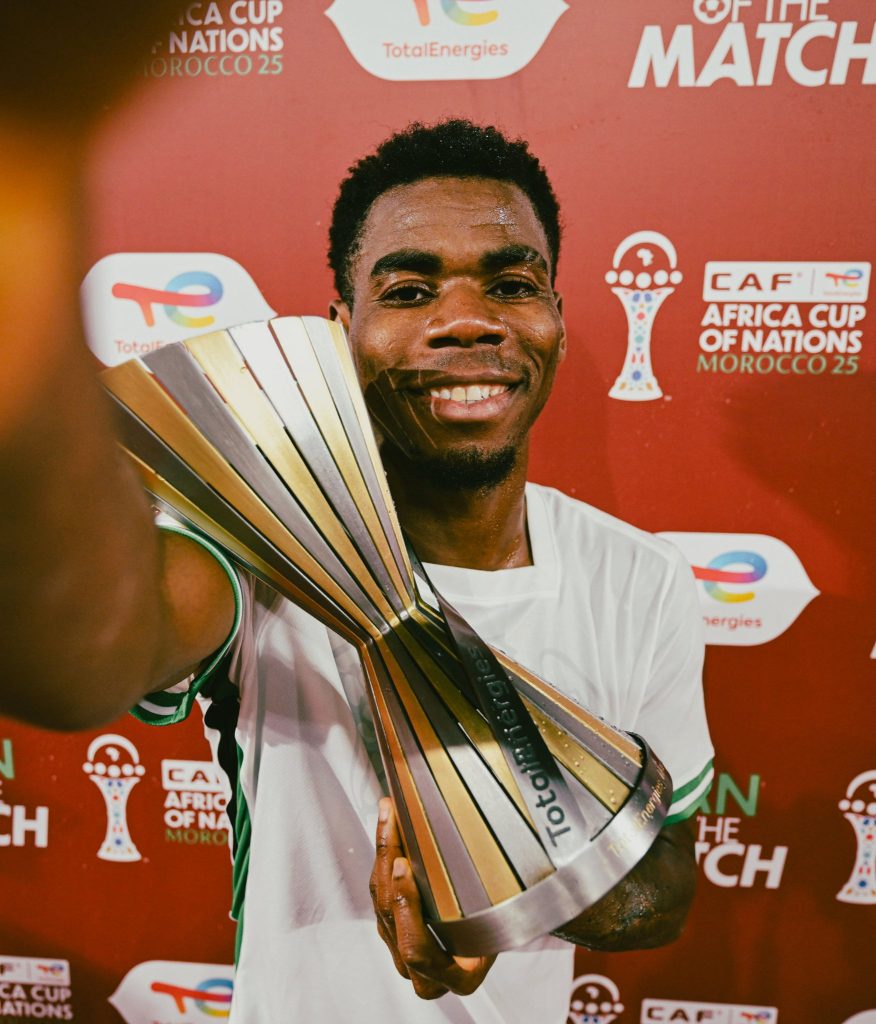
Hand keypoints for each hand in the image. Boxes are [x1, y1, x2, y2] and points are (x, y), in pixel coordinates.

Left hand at [370, 797, 495, 999]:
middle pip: (391, 920)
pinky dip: (383, 860)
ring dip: (383, 855)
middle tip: (393, 825)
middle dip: (388, 866)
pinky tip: (389, 830)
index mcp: (458, 978)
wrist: (499, 939)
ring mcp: (403, 954)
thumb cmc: (507, 929)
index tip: (405, 866)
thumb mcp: (508, 923)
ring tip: (389, 815)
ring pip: (381, 904)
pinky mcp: (392, 931)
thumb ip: (497, 908)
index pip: (417, 950)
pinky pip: (380, 896)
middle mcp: (426, 974)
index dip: (407, 909)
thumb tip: (518, 857)